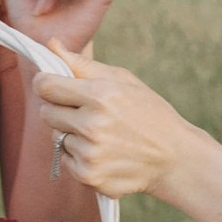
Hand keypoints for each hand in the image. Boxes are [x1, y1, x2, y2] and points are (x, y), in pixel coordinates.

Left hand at [32, 57, 199, 200]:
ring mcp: (90, 153)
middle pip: (46, 113)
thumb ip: (82, 65)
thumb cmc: (149, 113)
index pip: (45, 86)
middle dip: (60, 109)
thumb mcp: (123, 80)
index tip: (52, 85)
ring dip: (73, 135)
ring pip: (57, 137)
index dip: (46, 83)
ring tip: (103, 135)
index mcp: (101, 95)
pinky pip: (65, 160)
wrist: (175, 158)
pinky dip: (78, 156)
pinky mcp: (89, 176)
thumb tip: (51, 44)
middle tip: (86, 112)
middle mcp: (92, 125)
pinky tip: (103, 152)